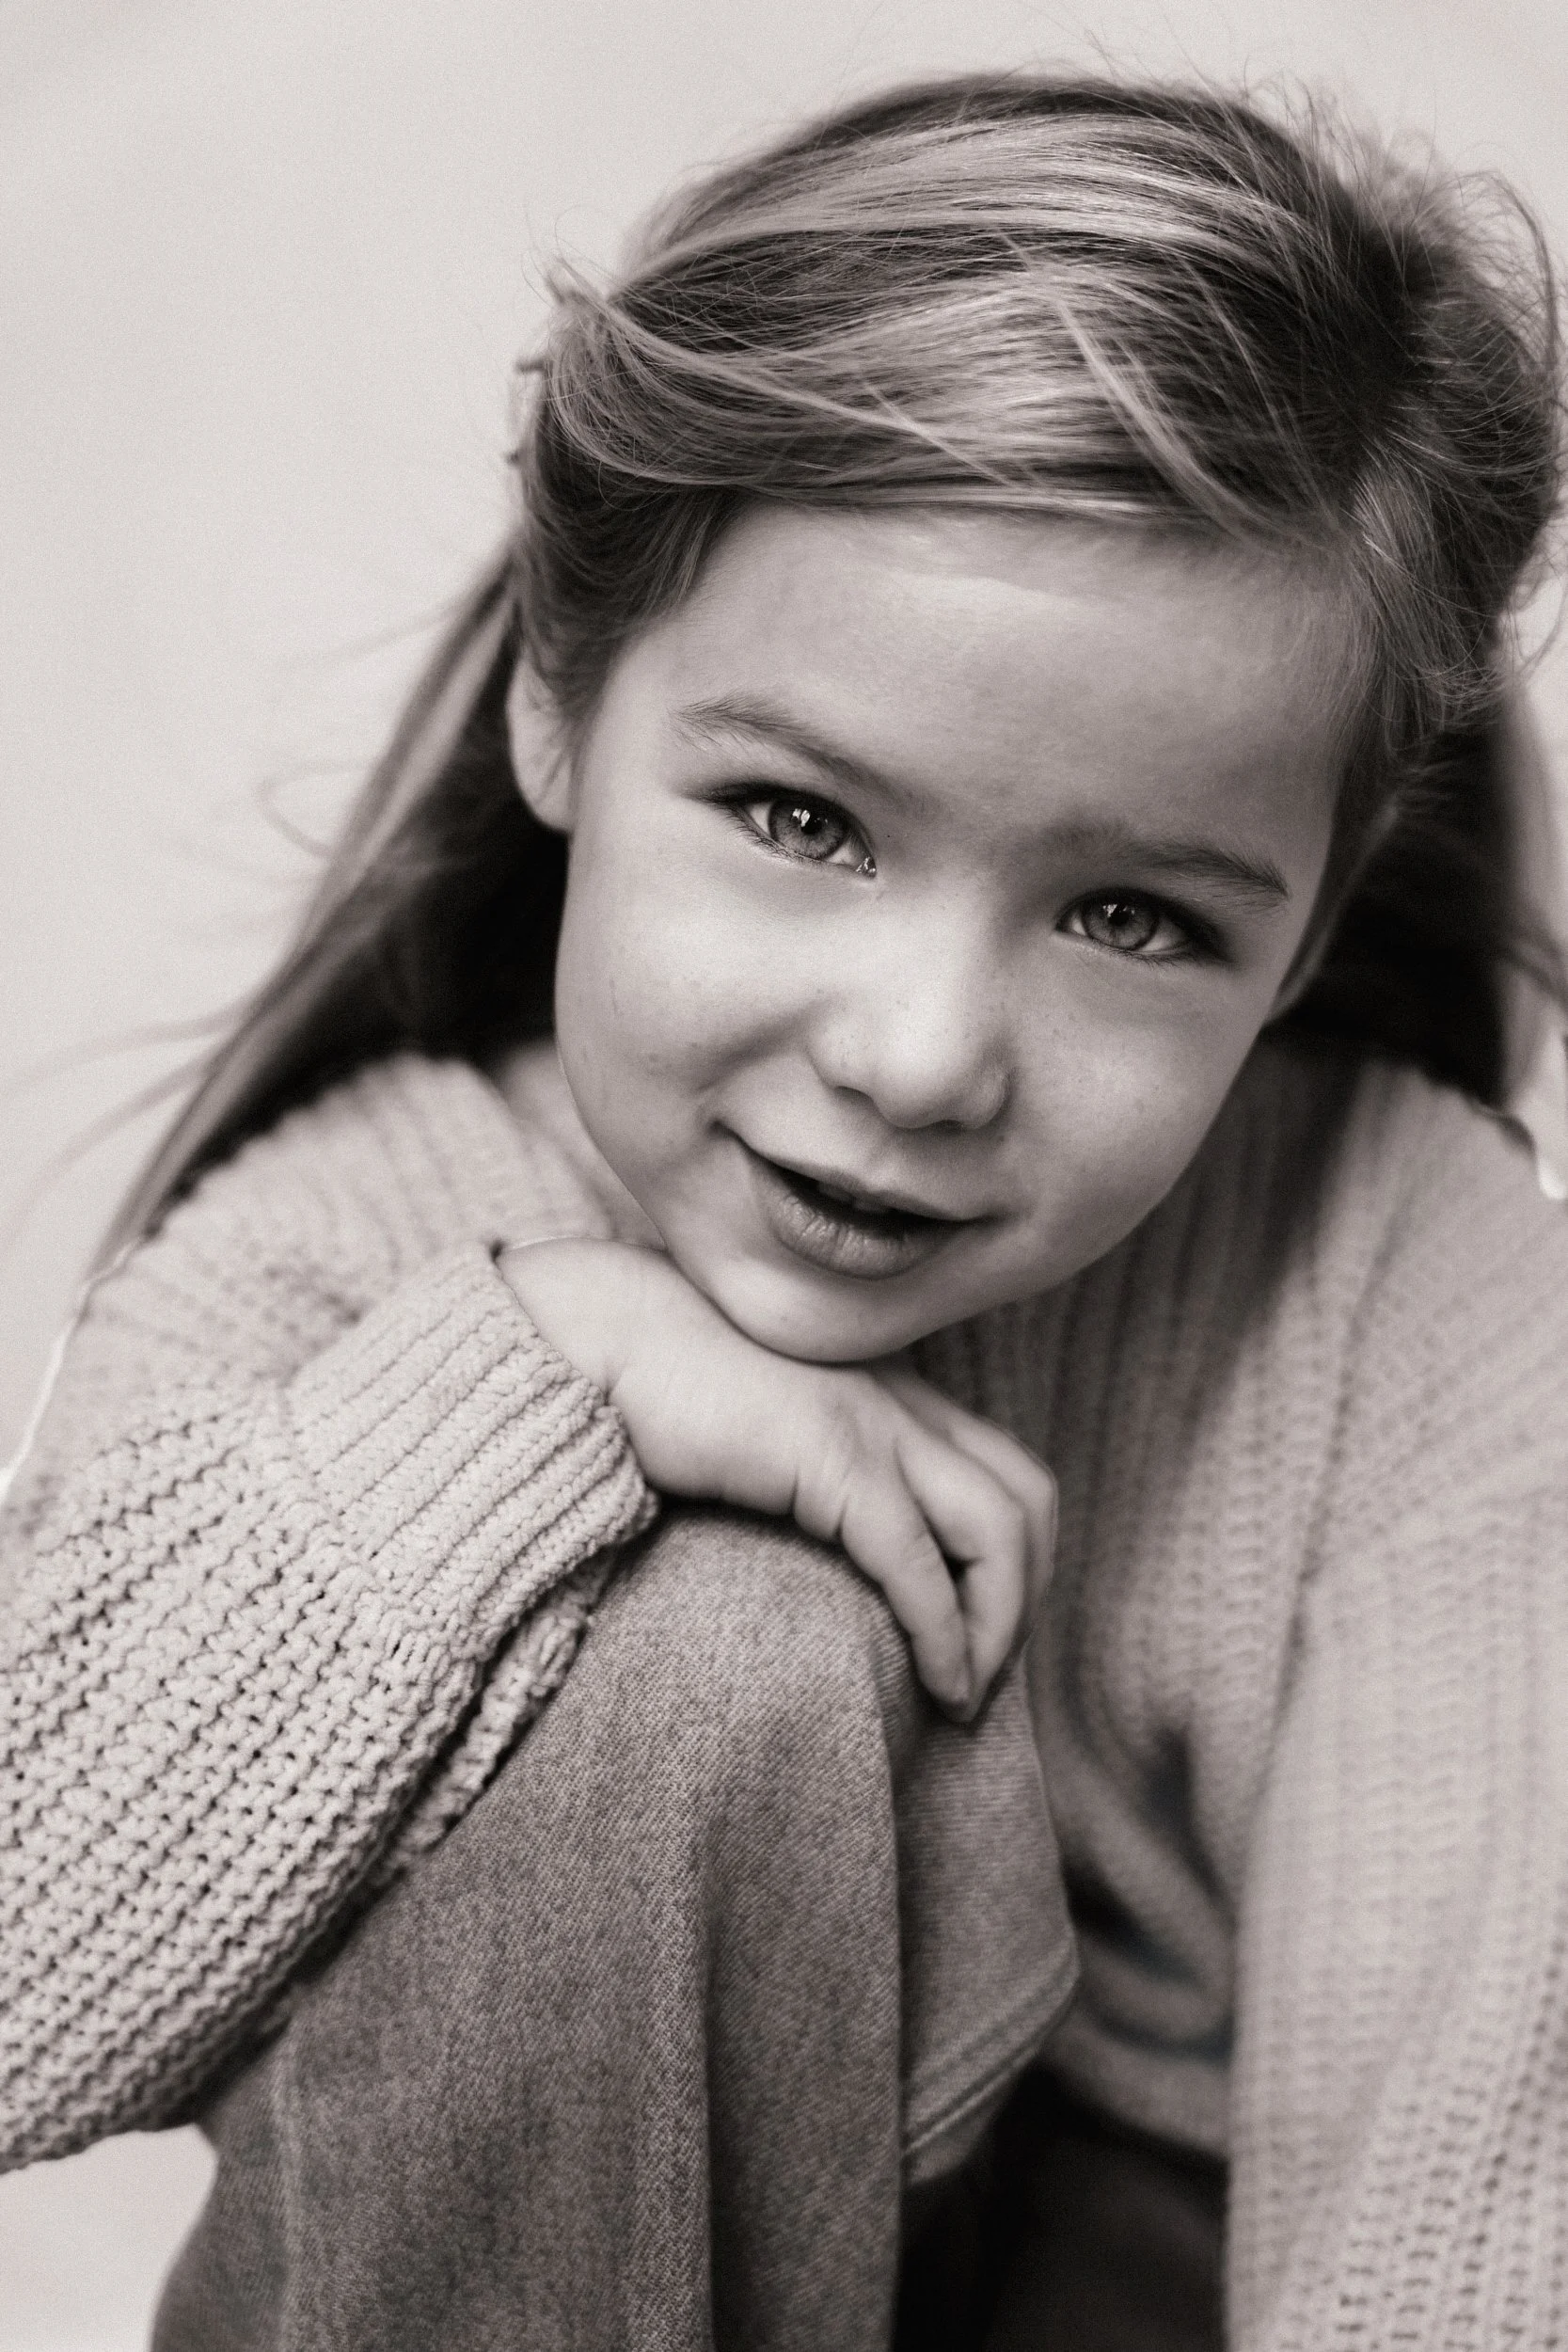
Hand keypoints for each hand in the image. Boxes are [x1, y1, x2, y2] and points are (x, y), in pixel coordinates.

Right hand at [498, 1239, 1055, 1718]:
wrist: (597, 1337)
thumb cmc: (657, 1397)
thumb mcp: (765, 1438)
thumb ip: (811, 1477)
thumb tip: (828, 1563)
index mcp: (891, 1393)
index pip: (1005, 1474)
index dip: (1015, 1566)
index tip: (980, 1643)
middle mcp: (901, 1400)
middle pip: (1027, 1499)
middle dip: (1024, 1600)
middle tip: (982, 1678)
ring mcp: (874, 1421)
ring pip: (1001, 1528)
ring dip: (998, 1628)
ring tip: (962, 1696)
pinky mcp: (833, 1454)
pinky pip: (920, 1560)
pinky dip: (945, 1632)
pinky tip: (936, 1683)